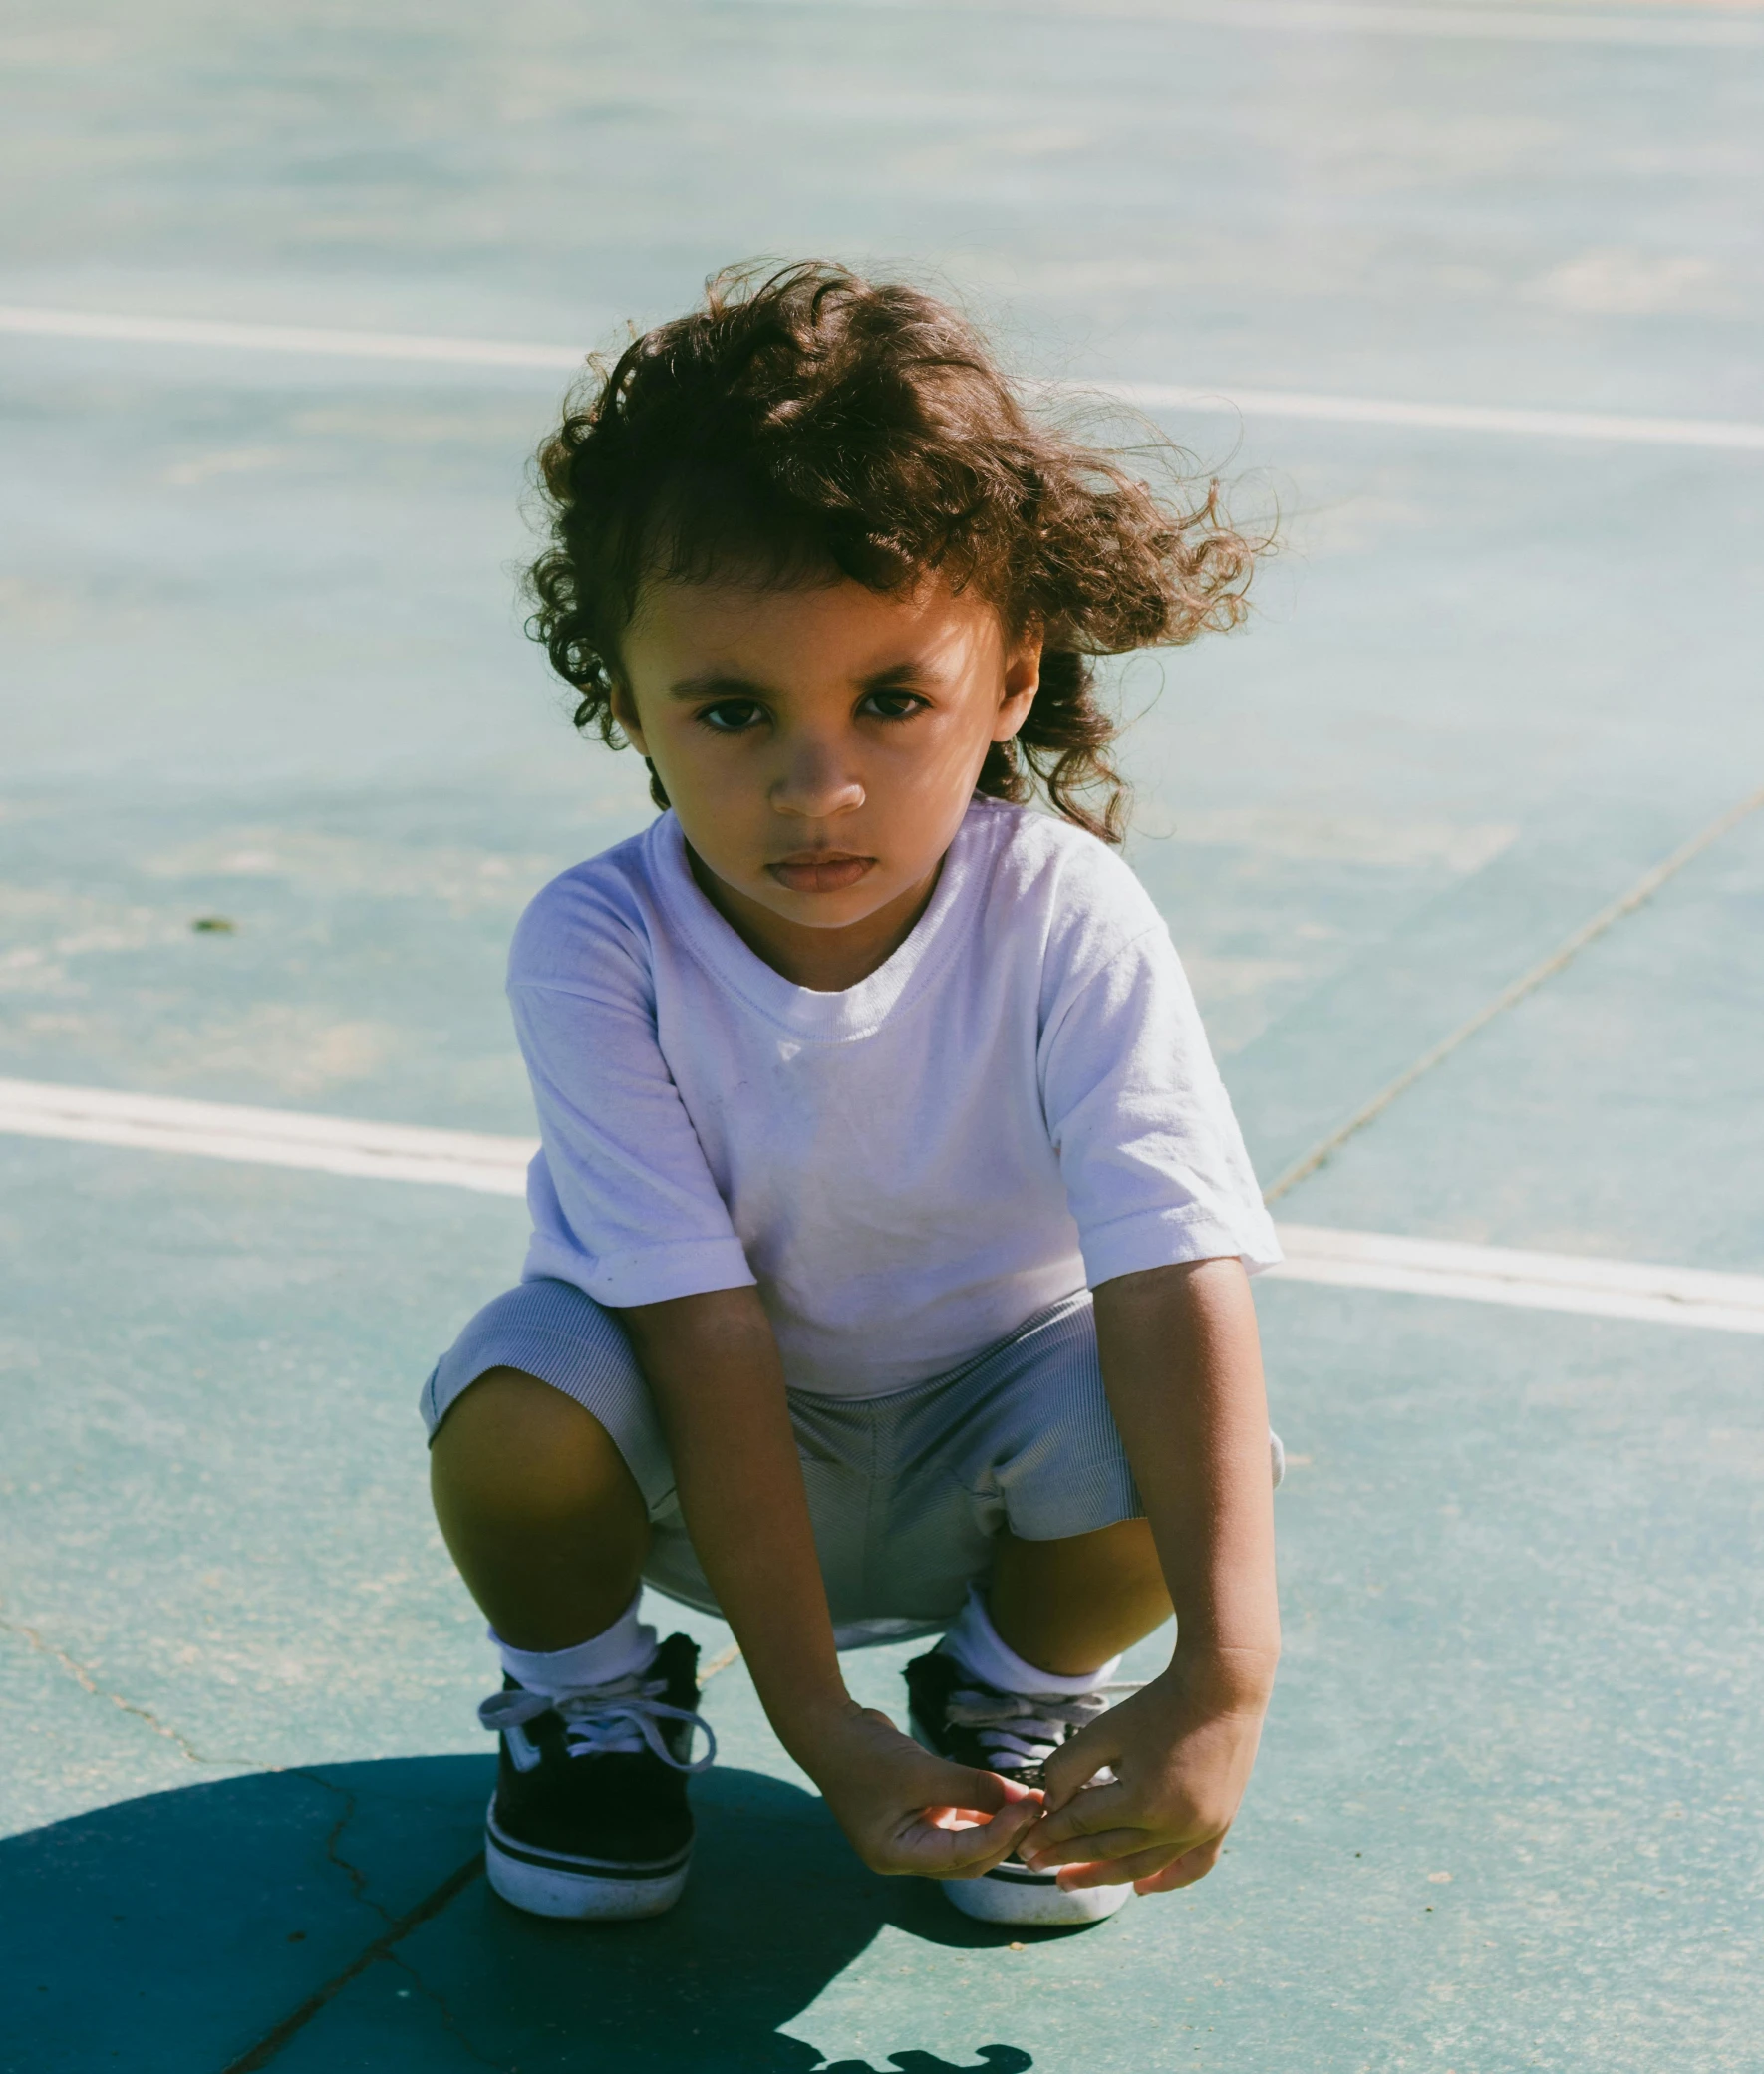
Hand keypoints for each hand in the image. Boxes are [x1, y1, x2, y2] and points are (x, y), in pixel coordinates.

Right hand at [796, 1700, 1043, 1878]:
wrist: (830, 1728)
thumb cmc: (866, 1754)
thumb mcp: (921, 1771)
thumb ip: (970, 1786)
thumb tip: (1019, 1797)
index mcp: (895, 1855)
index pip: (960, 1856)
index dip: (1000, 1834)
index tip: (1029, 1808)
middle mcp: (903, 1855)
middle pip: (966, 1859)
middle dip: (1004, 1836)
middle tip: (1035, 1807)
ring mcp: (909, 1835)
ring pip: (964, 1842)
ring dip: (995, 1824)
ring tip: (1027, 1801)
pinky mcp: (916, 1814)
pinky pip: (955, 1822)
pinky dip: (979, 1810)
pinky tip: (1003, 1795)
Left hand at [1017, 1653, 1272, 1894]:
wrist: (1221, 1690)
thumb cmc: (1157, 1705)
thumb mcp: (1105, 1730)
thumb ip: (1069, 1768)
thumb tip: (1051, 1805)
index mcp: (1142, 1801)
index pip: (1083, 1825)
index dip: (1050, 1834)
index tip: (1025, 1845)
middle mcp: (1173, 1826)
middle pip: (1109, 1850)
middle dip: (1067, 1858)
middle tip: (1035, 1865)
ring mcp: (1200, 1830)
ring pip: (1144, 1865)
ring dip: (1106, 1877)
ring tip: (1071, 1881)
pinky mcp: (1219, 1824)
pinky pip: (1192, 1866)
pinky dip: (1166, 1880)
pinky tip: (1142, 1888)